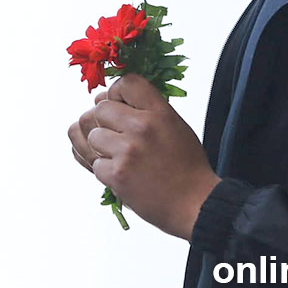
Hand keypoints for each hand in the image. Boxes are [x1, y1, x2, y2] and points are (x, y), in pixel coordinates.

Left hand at [67, 73, 219, 239]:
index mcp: (159, 112)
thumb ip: (145, 109)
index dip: (115, 93)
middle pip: (99, 109)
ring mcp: (127, 151)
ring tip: (119, 156)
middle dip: (104, 122)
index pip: (125, 83)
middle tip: (116, 136)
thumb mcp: (174, 126)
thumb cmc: (186, 166)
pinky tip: (120, 174)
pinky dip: (103, 170)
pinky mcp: (117, 175)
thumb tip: (106, 99)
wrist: (196, 205)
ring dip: (100, 147)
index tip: (118, 105)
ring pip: (92, 135)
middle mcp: (142, 127)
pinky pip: (93, 163)